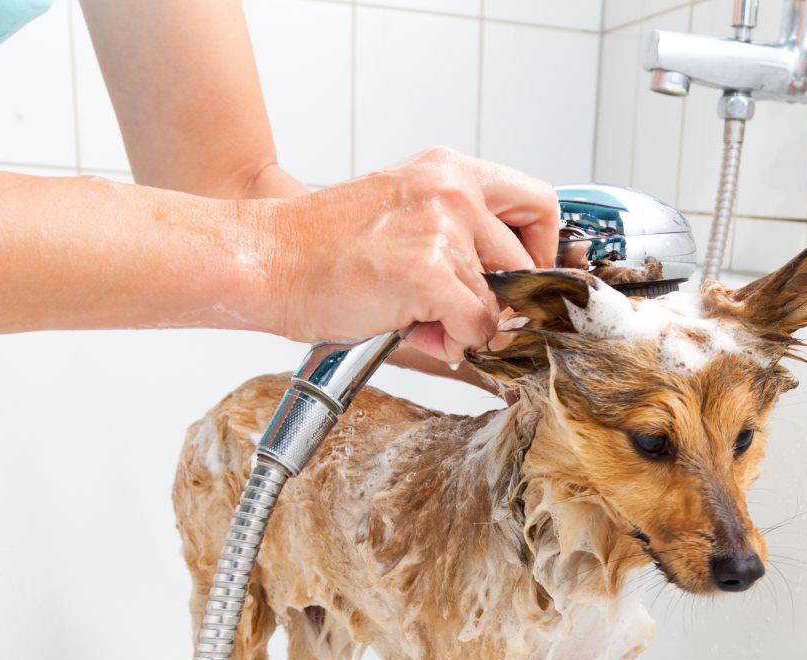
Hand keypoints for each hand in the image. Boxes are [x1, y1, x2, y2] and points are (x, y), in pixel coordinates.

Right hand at [260, 147, 557, 362]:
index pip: (537, 202)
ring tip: (418, 317)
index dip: (539, 251)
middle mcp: (453, 189)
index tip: (519, 279)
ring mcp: (444, 228)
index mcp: (448, 170)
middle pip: (529, 261)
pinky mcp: (431, 271)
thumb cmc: (322, 249)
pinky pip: (478, 325)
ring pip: (500, 301)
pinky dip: (454, 342)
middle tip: (456, 311)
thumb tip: (509, 299)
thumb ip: (458, 240)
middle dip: (501, 300)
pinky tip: (415, 329)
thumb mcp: (403, 216)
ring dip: (467, 324)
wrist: (267, 260)